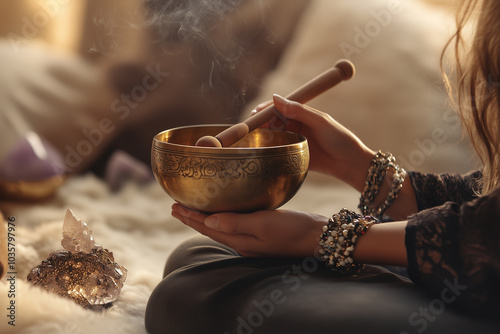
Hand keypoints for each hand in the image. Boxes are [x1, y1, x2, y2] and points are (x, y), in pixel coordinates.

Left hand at [171, 203, 326, 256]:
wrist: (319, 237)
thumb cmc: (294, 230)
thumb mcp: (264, 225)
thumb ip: (236, 223)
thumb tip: (209, 220)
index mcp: (240, 241)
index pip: (208, 228)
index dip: (190, 217)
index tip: (174, 206)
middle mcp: (243, 242)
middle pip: (210, 229)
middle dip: (192, 218)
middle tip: (175, 207)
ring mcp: (252, 240)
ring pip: (221, 227)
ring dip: (204, 218)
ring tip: (192, 209)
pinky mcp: (262, 233)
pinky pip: (234, 225)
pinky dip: (221, 217)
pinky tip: (223, 211)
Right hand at [253, 95, 374, 191]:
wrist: (350, 163)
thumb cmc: (339, 139)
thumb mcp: (320, 121)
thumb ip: (298, 111)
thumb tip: (275, 98)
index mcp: (301, 114)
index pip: (278, 107)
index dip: (265, 109)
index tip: (255, 113)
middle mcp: (295, 126)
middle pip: (272, 121)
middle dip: (259, 122)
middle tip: (251, 127)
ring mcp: (294, 140)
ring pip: (272, 135)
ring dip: (262, 136)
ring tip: (253, 139)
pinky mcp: (293, 155)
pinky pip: (277, 151)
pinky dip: (268, 150)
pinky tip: (261, 151)